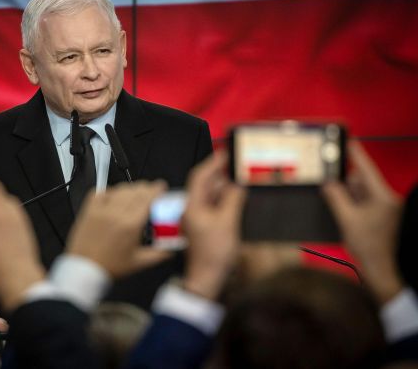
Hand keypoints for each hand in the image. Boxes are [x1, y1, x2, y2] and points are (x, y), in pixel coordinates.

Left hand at [66, 180, 168, 277]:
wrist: (84, 269)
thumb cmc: (110, 267)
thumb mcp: (140, 262)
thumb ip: (160, 254)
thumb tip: (173, 248)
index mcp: (130, 225)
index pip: (147, 199)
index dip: (156, 190)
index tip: (161, 186)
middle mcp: (116, 214)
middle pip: (135, 190)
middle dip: (146, 188)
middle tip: (150, 191)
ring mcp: (101, 210)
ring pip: (120, 189)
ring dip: (130, 188)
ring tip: (134, 194)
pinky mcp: (89, 211)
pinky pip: (101, 192)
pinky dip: (110, 191)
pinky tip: (115, 196)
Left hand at [181, 151, 245, 298]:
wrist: (207, 278)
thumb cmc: (213, 255)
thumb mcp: (228, 222)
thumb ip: (233, 200)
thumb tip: (237, 184)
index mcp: (192, 206)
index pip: (199, 176)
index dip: (213, 163)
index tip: (224, 154)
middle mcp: (193, 209)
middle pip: (205, 184)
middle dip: (221, 174)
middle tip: (237, 166)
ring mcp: (199, 218)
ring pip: (211, 195)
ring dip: (225, 187)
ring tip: (240, 181)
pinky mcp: (205, 226)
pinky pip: (215, 207)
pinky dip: (225, 200)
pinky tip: (237, 199)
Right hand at [322, 141, 402, 302]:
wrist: (385, 271)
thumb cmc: (371, 247)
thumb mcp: (347, 220)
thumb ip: (336, 198)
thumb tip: (328, 184)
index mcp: (381, 196)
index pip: (365, 169)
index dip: (355, 154)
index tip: (348, 141)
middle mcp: (386, 200)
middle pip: (362, 182)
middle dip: (345, 184)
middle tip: (328, 184)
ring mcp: (385, 210)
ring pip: (362, 195)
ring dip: (348, 198)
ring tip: (340, 209)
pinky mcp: (382, 220)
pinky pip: (364, 206)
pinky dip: (353, 208)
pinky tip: (345, 217)